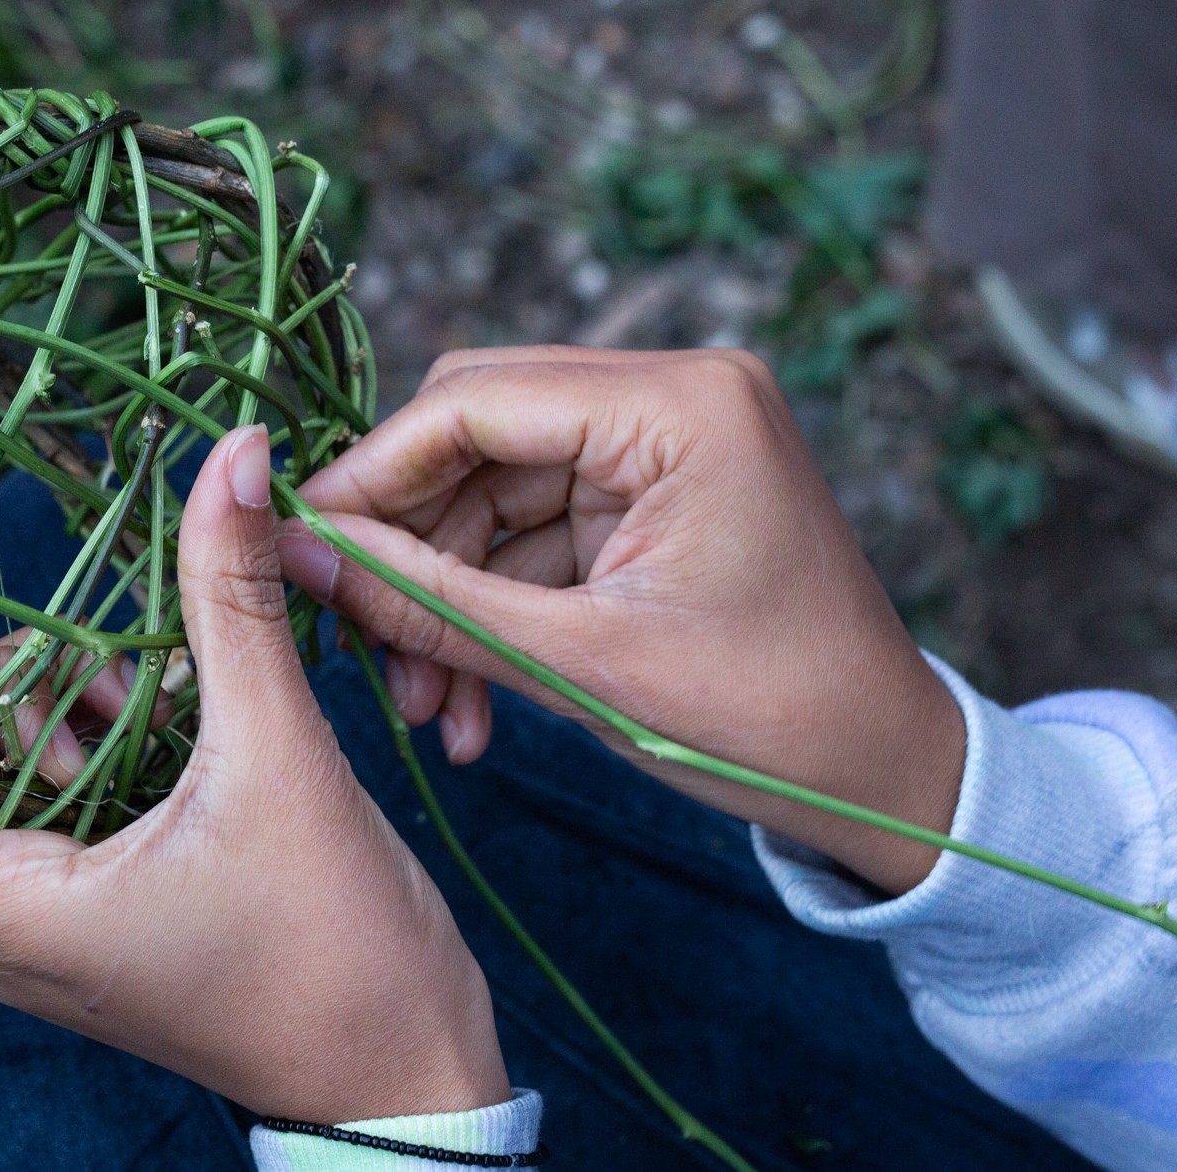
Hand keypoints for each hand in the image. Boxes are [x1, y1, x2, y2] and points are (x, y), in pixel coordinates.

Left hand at [0, 426, 510, 1123]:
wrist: (401, 1073)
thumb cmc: (335, 953)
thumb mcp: (280, 760)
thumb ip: (231, 602)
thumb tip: (230, 455)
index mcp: (3, 910)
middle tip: (102, 671)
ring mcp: (43, 922)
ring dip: (62, 709)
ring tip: (163, 698)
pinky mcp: (92, 910)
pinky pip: (50, 802)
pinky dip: (98, 742)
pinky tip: (180, 721)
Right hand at [276, 347, 964, 894]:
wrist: (883, 780)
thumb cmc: (766, 720)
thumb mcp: (578, 663)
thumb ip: (427, 599)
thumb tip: (294, 552)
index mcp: (681, 404)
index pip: (474, 400)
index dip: (372, 474)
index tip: (297, 545)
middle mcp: (674, 395)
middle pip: (475, 437)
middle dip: (410, 546)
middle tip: (360, 641)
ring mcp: (663, 444)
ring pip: (493, 494)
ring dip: (446, 594)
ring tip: (426, 704)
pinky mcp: (653, 496)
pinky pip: (534, 534)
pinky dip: (493, 608)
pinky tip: (469, 698)